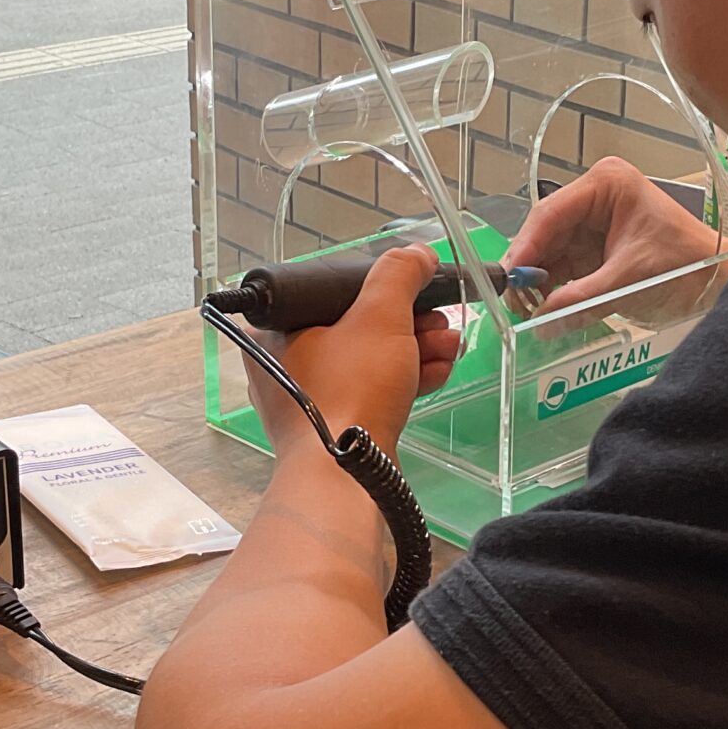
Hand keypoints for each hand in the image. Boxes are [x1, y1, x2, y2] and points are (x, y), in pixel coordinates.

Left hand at [249, 245, 460, 457]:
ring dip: (416, 348)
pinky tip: (440, 370)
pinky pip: (371, 390)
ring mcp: (310, 398)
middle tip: (441, 322)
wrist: (347, 475)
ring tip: (450, 345)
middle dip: (411, 322)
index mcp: (277, 328)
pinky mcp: (335, 425)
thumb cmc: (351, 390)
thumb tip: (418, 253)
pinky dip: (405, 378)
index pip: (334, 291)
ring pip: (369, 359)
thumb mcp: (379, 317)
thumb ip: (399, 275)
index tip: (418, 291)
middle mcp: (285, 362)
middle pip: (358, 325)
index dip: (382, 288)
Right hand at [506, 157, 723, 317]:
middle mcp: (594, 198)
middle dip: (529, 268)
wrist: (716, 283)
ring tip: (525, 311)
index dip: (525, 247)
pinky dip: (552, 289)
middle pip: (544, 232)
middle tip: (512, 301)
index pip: (551, 212)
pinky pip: (562, 267)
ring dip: (537, 282)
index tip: (507, 277)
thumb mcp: (630, 281)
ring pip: (549, 251)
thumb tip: (540, 321)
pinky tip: (542, 309)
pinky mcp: (593, 248)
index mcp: (606, 184)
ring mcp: (592, 223)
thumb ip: (581, 299)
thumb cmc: (686, 266)